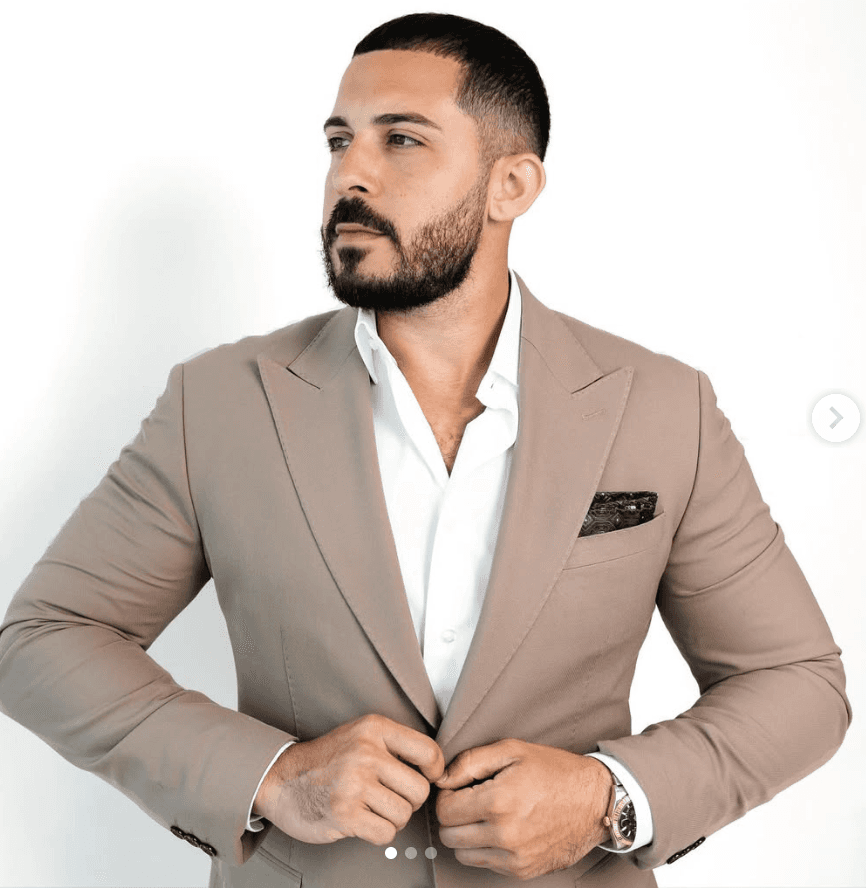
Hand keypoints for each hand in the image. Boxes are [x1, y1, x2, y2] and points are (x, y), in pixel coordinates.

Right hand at [255, 714, 444, 845]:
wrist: (282, 779)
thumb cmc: (328, 760)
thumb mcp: (362, 735)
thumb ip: (396, 745)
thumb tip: (437, 767)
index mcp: (374, 728)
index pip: (428, 751)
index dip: (434, 770)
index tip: (427, 777)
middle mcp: (366, 753)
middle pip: (419, 790)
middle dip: (408, 800)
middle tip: (389, 796)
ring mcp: (355, 784)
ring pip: (404, 815)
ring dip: (392, 818)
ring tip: (372, 807)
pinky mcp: (345, 814)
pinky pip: (386, 834)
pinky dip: (378, 833)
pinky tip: (362, 820)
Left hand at [434, 739, 610, 880]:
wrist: (595, 801)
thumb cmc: (555, 771)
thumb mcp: (513, 750)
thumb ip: (471, 761)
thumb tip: (442, 777)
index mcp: (499, 801)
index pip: (444, 811)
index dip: (447, 796)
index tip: (460, 788)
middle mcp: (504, 834)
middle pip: (449, 835)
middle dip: (453, 816)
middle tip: (470, 800)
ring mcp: (514, 856)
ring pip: (462, 853)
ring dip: (466, 835)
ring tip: (485, 815)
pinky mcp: (523, 870)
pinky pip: (485, 864)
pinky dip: (485, 848)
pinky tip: (500, 828)